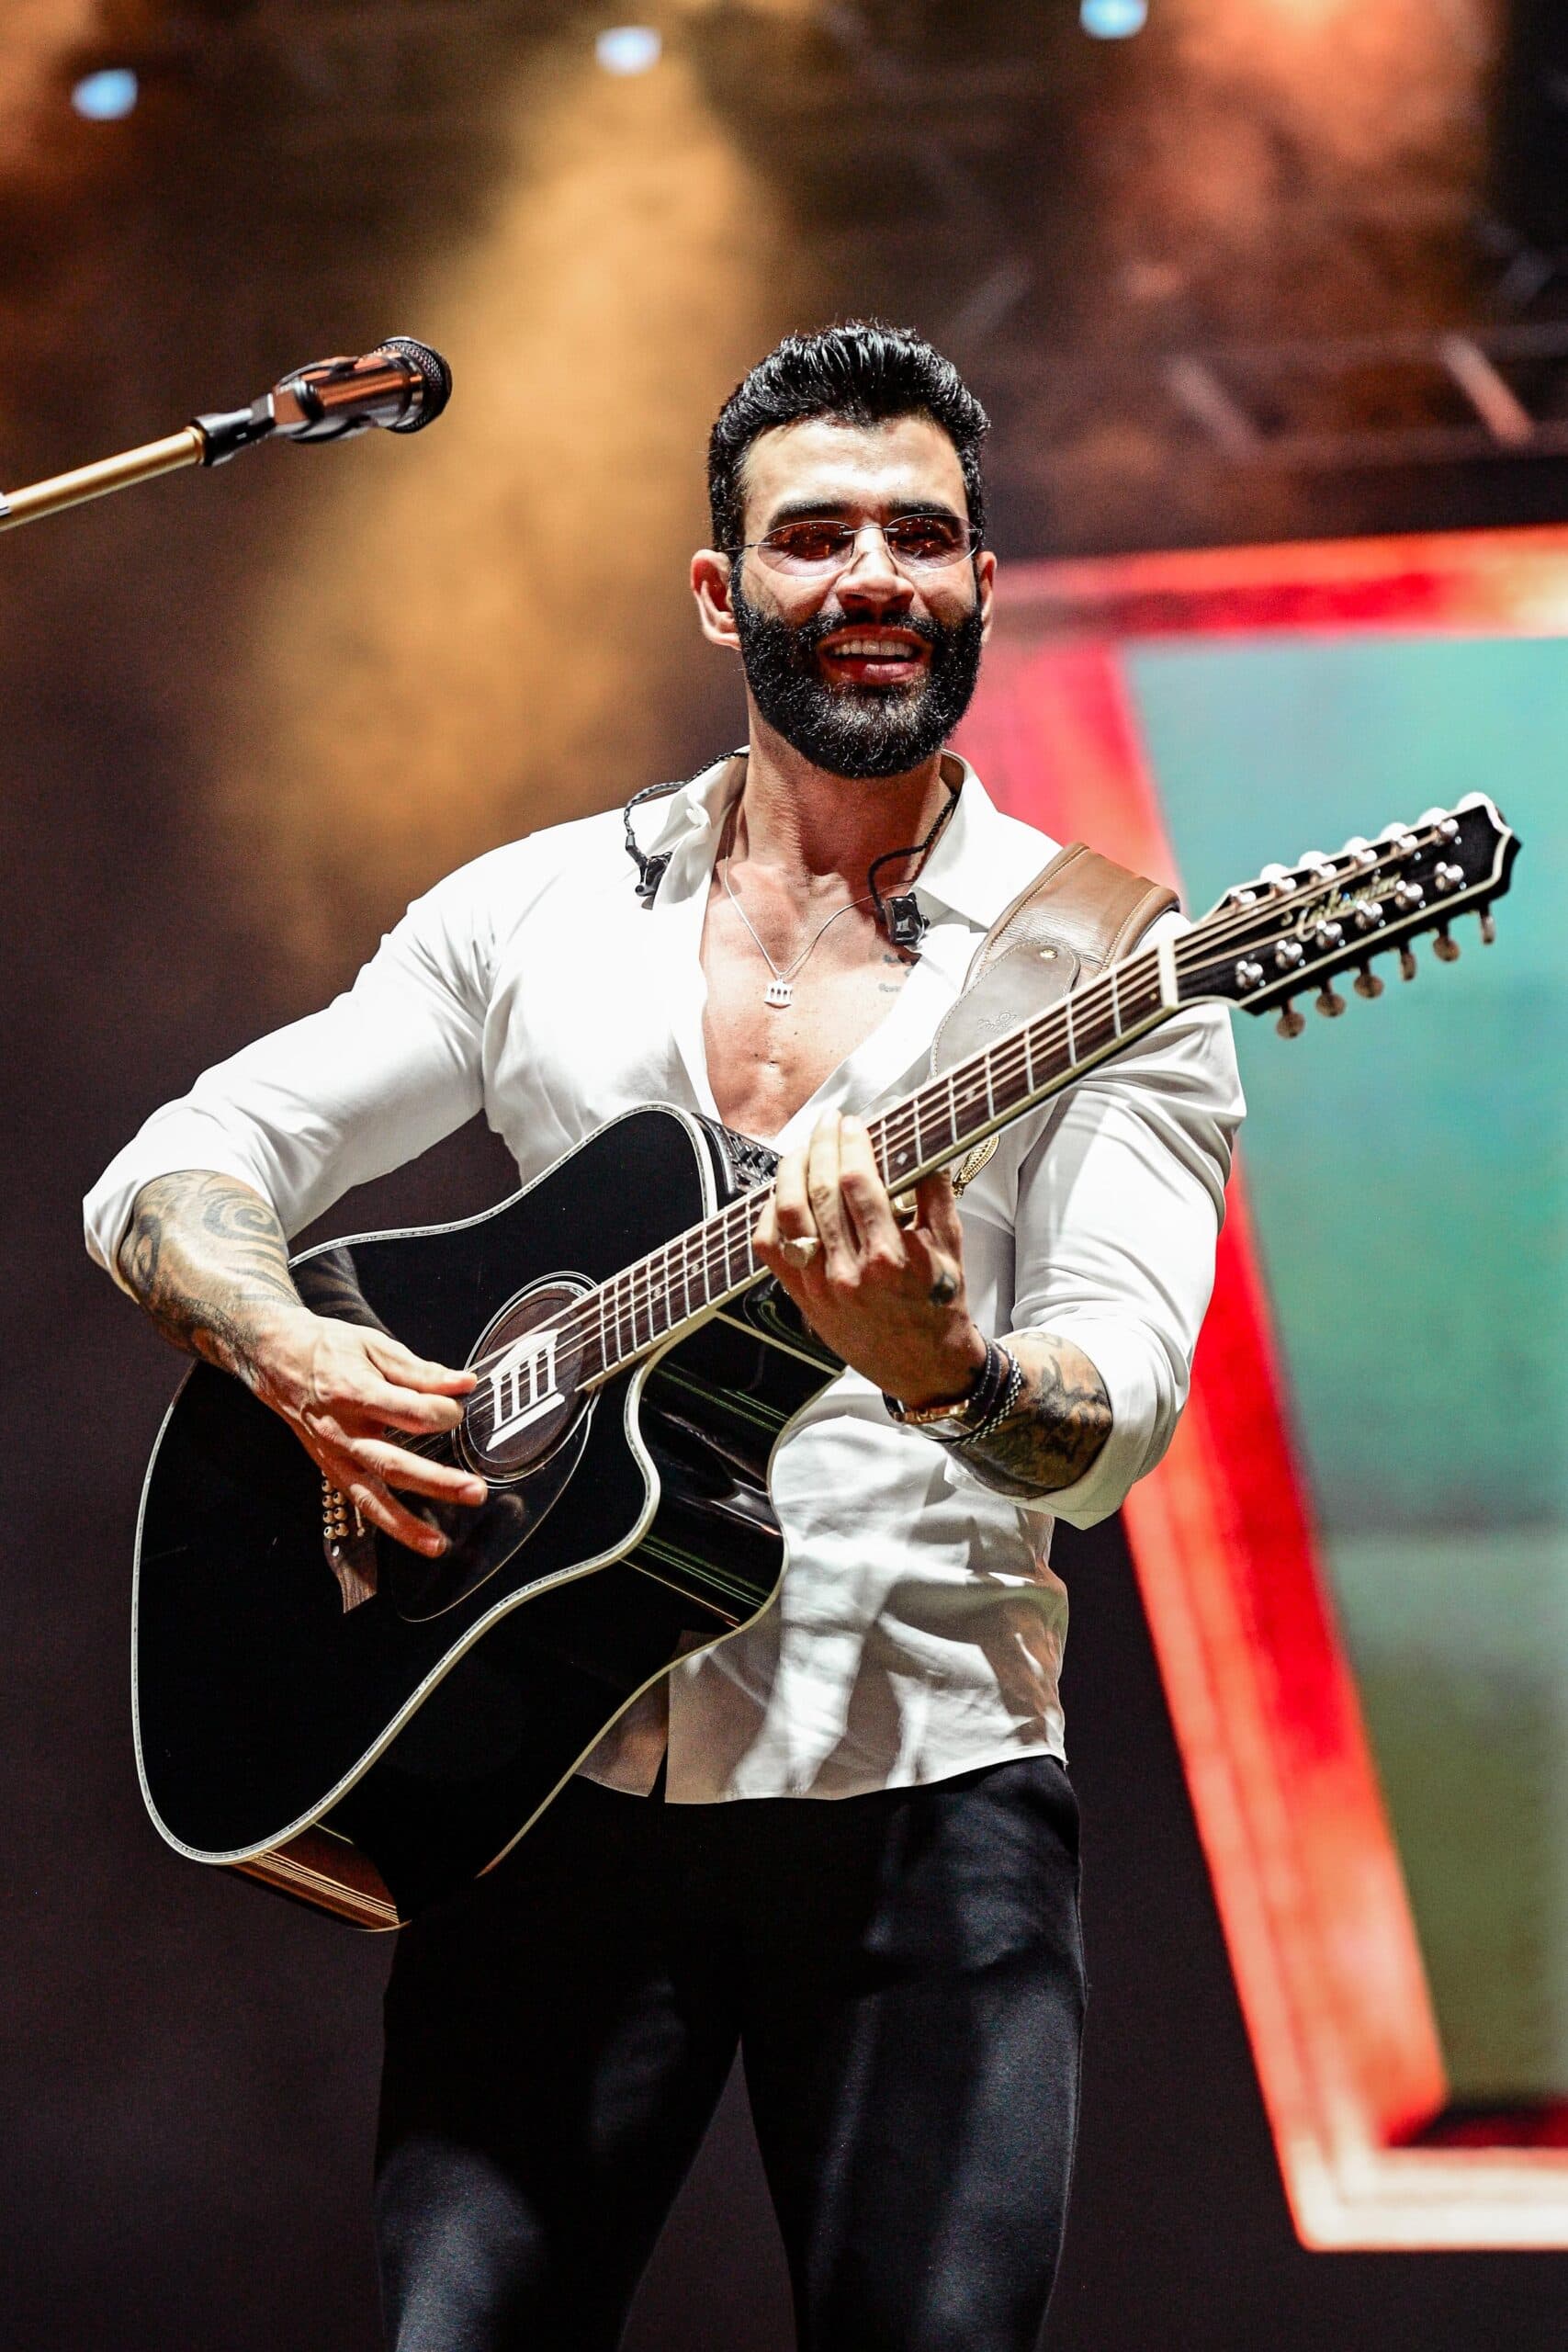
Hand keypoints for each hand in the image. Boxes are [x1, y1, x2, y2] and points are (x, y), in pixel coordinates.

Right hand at [249, 1308, 483, 1557]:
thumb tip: (465, 1384)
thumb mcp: (375, 1345)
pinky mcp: (331, 1470)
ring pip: (371, 1498)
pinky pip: (360, 1502)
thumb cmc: (329, 1349)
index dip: (444, 1412)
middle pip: (393, 1465)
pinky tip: (414, 1538)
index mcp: (355, 1392)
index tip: (460, 1407)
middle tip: (475, 1492)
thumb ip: (421, 1371)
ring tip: (438, 1545)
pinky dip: (387, 1523)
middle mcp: (342, 1431)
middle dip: (437, 1483)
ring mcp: (334, 1455)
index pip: (410, 1413)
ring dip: (406, 1525)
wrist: (279, 1360)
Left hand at [752, 1110, 986, 1408]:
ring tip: (804, 1147)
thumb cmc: (940, 1305)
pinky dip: (769, 1212)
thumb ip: (935, 1192)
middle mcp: (849, 1272)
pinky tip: (783, 1190)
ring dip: (791, 1169)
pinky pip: (770, 1246)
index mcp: (890, 1258)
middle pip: (819, 1189)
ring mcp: (819, 1286)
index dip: (850, 1144)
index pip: (856, 1182)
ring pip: (788, 1212)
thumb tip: (920, 1144)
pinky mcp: (802, 1297)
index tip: (853, 1124)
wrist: (924, 1366)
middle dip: (821, 1145)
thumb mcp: (951, 1246)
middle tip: (829, 1122)